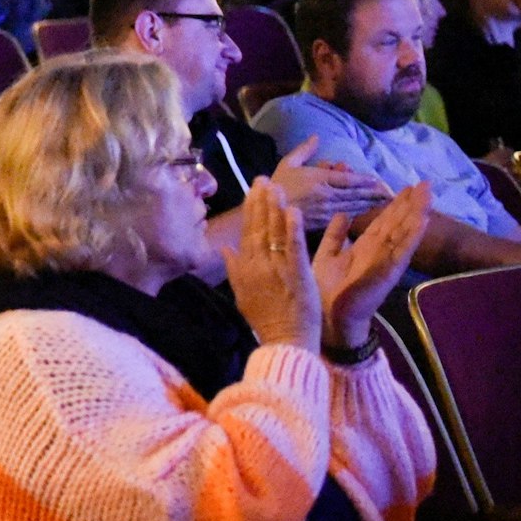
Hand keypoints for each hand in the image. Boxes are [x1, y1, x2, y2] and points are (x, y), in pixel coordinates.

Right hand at [222, 178, 320, 350]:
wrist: (285, 341)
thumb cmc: (265, 320)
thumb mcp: (242, 295)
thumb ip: (234, 270)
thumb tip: (224, 249)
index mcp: (245, 268)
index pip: (247, 233)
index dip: (250, 211)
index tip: (252, 191)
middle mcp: (258, 264)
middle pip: (259, 227)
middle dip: (260, 202)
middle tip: (262, 179)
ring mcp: (277, 268)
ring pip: (274, 232)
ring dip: (274, 208)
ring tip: (276, 187)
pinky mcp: (297, 273)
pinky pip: (294, 246)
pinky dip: (293, 228)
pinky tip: (292, 210)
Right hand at [268, 136, 392, 220]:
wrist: (264, 213)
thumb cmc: (275, 187)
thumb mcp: (287, 163)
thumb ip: (304, 150)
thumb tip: (316, 137)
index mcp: (319, 178)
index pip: (348, 179)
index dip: (364, 179)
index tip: (377, 180)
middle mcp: (326, 194)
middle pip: (356, 193)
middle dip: (373, 193)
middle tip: (389, 193)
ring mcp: (325, 210)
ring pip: (353, 205)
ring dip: (369, 203)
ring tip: (383, 202)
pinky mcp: (323, 223)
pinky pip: (344, 217)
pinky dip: (357, 214)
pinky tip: (365, 213)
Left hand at [315, 182, 429, 348]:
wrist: (328, 317)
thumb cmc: (327, 289)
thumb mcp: (328, 255)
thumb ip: (335, 236)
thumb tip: (343, 214)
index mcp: (365, 248)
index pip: (383, 222)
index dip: (394, 205)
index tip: (406, 187)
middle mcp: (378, 253)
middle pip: (397, 223)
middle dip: (410, 204)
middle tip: (425, 183)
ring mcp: (385, 262)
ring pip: (403, 233)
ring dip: (416, 214)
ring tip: (428, 195)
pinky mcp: (387, 272)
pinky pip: (401, 251)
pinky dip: (412, 236)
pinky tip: (422, 220)